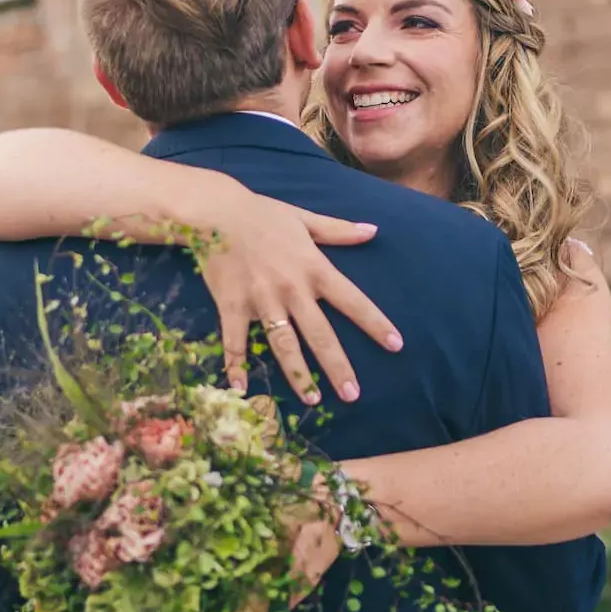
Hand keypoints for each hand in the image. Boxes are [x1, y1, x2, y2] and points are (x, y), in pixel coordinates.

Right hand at [191, 181, 403, 404]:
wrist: (216, 211)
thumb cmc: (263, 214)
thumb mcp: (305, 219)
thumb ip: (339, 230)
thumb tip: (373, 231)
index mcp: (313, 267)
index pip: (352, 300)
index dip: (375, 323)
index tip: (395, 345)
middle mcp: (291, 288)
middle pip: (320, 334)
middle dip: (338, 366)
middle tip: (352, 394)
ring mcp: (261, 300)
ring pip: (283, 345)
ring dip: (298, 374)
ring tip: (312, 400)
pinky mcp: (232, 306)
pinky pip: (235, 342)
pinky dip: (236, 366)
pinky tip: (241, 390)